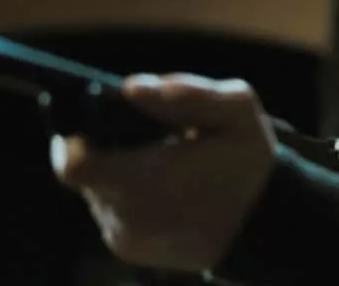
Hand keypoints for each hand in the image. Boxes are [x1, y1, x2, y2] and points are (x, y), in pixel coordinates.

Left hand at [51, 74, 276, 270]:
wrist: (266, 229)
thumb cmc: (250, 166)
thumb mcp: (237, 113)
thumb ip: (189, 92)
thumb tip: (134, 87)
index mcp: (143, 180)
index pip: (72, 162)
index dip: (74, 137)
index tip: (99, 122)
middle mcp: (124, 216)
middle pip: (85, 172)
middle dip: (108, 149)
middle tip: (150, 141)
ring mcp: (124, 238)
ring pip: (97, 191)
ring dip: (120, 173)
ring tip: (164, 165)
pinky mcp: (129, 252)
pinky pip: (112, 212)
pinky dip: (130, 196)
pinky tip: (166, 189)